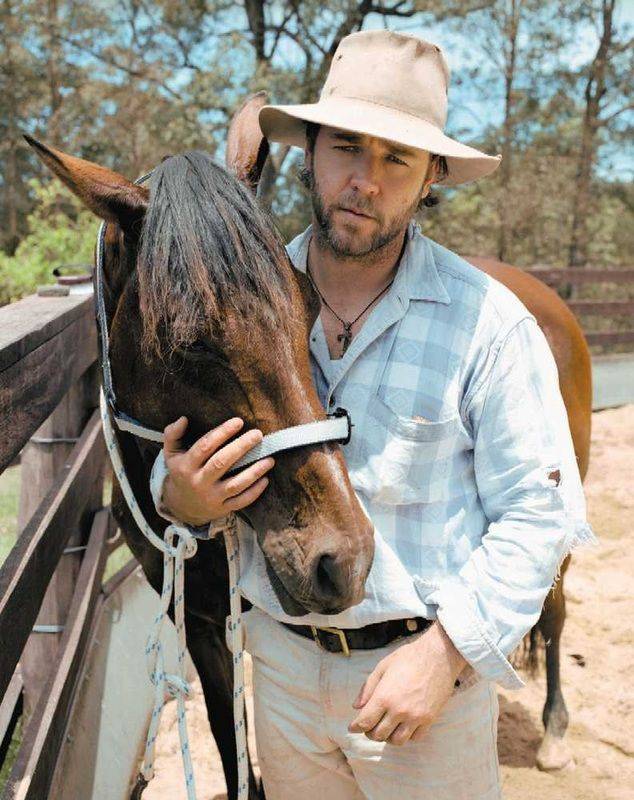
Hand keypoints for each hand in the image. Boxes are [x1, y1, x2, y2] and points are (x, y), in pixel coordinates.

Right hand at [160, 416, 274, 525]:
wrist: (180, 506)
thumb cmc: (181, 473)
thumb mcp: (171, 455)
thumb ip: (172, 435)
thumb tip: (183, 419)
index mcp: (186, 466)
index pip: (205, 446)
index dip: (222, 433)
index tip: (239, 421)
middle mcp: (199, 482)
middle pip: (221, 463)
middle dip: (241, 447)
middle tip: (258, 434)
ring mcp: (211, 497)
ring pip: (235, 484)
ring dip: (254, 472)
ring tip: (270, 459)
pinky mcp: (222, 508)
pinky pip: (240, 501)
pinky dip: (254, 492)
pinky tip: (265, 479)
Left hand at [348, 622, 465, 745]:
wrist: (439, 655)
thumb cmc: (409, 657)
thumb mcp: (383, 666)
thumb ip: (368, 687)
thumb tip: (356, 706)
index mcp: (384, 696)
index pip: (365, 722)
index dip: (355, 727)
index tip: (352, 727)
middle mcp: (399, 710)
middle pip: (378, 735)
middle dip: (369, 732)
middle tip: (369, 726)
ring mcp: (415, 717)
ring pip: (397, 741)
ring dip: (388, 737)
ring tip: (386, 727)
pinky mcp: (429, 719)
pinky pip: (415, 738)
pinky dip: (407, 736)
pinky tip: (403, 726)